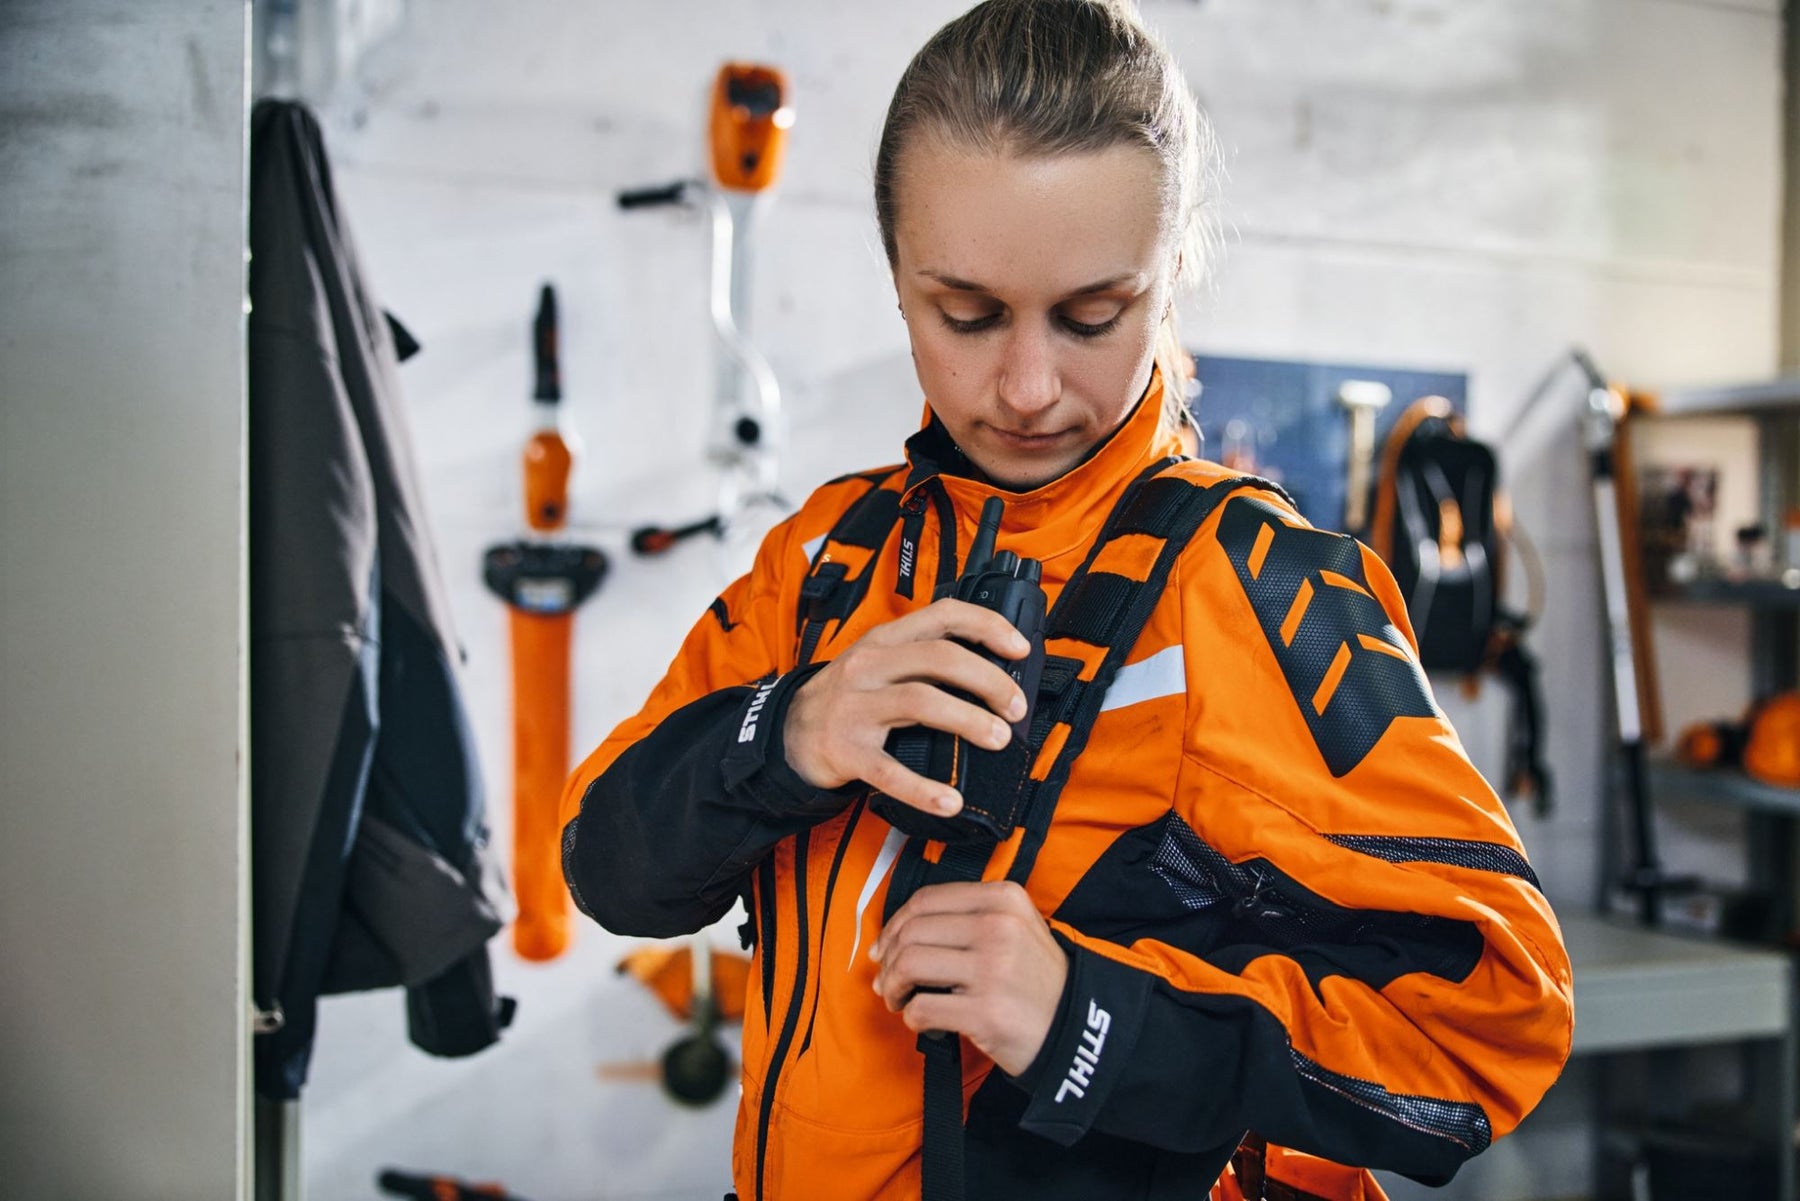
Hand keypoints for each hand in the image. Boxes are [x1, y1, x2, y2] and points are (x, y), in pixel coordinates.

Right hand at [783, 598, 1028, 817]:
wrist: (788, 734)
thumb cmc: (847, 698)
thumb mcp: (878, 662)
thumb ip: (923, 658)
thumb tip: (994, 672)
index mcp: (884, 640)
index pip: (943, 616)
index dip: (987, 627)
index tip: (1020, 648)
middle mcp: (869, 666)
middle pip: (939, 658)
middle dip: (989, 680)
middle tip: (1016, 707)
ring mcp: (855, 708)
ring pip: (921, 702)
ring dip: (968, 720)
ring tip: (999, 738)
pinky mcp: (845, 751)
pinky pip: (890, 771)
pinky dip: (924, 789)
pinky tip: (950, 800)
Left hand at [870, 880, 1067, 1076]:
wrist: (1074, 1028)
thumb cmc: (1035, 980)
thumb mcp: (1016, 927)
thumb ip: (965, 918)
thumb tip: (896, 936)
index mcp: (1003, 898)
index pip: (926, 900)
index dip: (894, 925)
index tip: (885, 948)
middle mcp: (998, 926)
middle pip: (912, 931)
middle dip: (889, 960)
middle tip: (888, 982)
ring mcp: (993, 969)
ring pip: (909, 965)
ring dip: (892, 987)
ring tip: (899, 1000)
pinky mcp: (985, 1011)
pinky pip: (921, 1008)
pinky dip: (912, 1017)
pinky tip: (923, 1021)